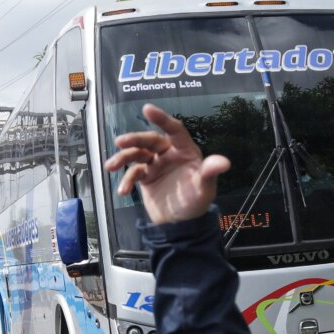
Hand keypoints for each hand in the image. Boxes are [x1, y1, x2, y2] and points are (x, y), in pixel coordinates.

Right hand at [104, 104, 230, 224]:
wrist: (181, 224)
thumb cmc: (196, 202)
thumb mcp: (205, 188)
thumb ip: (209, 173)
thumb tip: (224, 163)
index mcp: (184, 150)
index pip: (174, 130)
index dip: (161, 119)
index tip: (147, 109)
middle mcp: (168, 154)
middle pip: (150, 141)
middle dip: (134, 139)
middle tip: (120, 142)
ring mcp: (155, 164)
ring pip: (137, 154)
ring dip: (122, 158)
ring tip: (110, 166)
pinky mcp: (145, 177)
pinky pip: (133, 174)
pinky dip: (126, 181)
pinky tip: (123, 191)